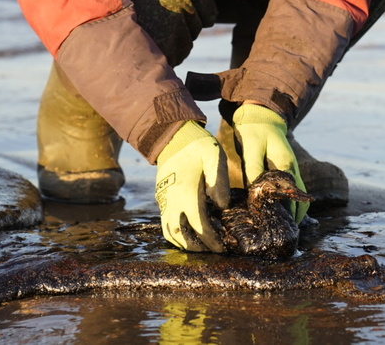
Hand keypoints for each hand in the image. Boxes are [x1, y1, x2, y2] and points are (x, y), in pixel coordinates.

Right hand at [154, 121, 229, 251]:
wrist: (172, 134)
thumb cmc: (197, 144)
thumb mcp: (214, 155)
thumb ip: (219, 180)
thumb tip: (222, 206)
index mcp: (186, 192)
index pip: (198, 226)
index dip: (211, 240)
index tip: (222, 247)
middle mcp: (171, 199)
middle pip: (179, 235)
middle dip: (196, 247)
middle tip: (213, 249)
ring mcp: (163, 199)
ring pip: (168, 232)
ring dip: (184, 242)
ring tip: (202, 245)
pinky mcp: (161, 196)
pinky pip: (165, 222)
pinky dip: (176, 233)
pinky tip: (190, 230)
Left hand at [231, 104, 309, 222]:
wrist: (262, 114)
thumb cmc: (255, 130)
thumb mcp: (251, 147)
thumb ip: (254, 170)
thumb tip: (256, 194)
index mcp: (286, 166)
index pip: (292, 197)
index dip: (288, 215)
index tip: (279, 230)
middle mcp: (294, 171)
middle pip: (302, 202)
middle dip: (294, 220)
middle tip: (282, 236)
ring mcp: (293, 171)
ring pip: (300, 198)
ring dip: (294, 213)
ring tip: (281, 230)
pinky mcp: (288, 171)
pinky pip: (294, 192)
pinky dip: (291, 205)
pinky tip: (279, 214)